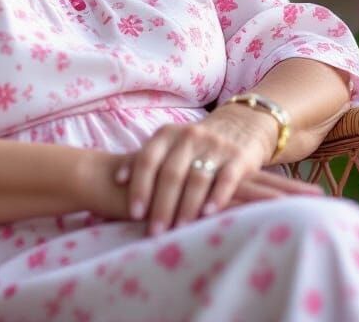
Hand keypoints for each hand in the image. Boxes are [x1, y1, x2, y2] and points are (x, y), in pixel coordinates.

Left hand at [111, 108, 318, 233]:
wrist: (240, 126)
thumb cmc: (194, 145)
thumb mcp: (168, 145)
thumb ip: (144, 160)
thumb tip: (118, 179)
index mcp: (167, 133)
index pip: (148, 159)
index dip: (140, 186)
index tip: (134, 214)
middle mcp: (190, 136)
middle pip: (171, 173)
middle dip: (161, 205)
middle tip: (155, 233)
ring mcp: (215, 146)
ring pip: (197, 178)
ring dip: (186, 207)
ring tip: (179, 230)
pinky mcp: (239, 157)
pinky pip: (226, 178)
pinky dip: (217, 197)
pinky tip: (208, 214)